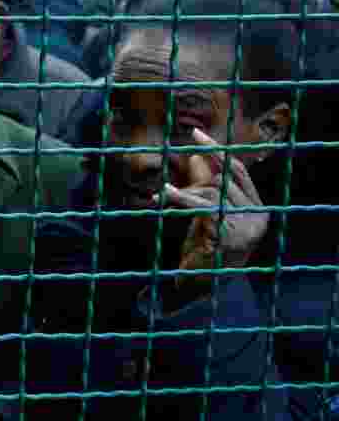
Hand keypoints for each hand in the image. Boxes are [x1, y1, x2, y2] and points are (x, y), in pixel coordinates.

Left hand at [163, 128, 267, 284]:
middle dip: (205, 162)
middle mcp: (258, 216)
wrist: (202, 286)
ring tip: (162, 196)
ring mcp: (246, 226)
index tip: (197, 134)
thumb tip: (196, 157)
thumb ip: (206, 187)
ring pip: (212, 191)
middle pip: (225, 178)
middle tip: (187, 142)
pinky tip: (163, 194)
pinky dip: (181, 198)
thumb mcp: (208, 213)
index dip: (218, 151)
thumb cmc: (204, 250)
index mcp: (259, 209)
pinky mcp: (227, 234)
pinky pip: (202, 207)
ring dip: (185, 191)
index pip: (239, 172)